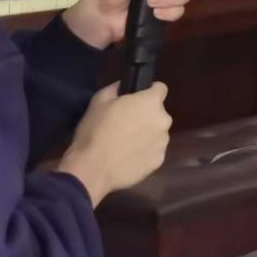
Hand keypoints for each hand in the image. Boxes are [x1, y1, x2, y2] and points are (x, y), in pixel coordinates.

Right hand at [57, 82, 171, 206]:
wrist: (92, 170)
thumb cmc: (96, 131)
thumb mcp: (99, 101)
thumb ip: (115, 88)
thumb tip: (122, 86)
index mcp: (151, 102)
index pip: (160, 88)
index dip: (148, 91)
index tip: (137, 99)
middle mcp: (163, 120)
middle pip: (158, 113)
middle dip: (146, 115)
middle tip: (126, 123)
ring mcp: (163, 143)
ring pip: (157, 133)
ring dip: (147, 134)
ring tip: (125, 144)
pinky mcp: (158, 162)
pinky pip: (154, 151)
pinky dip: (145, 152)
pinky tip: (128, 157)